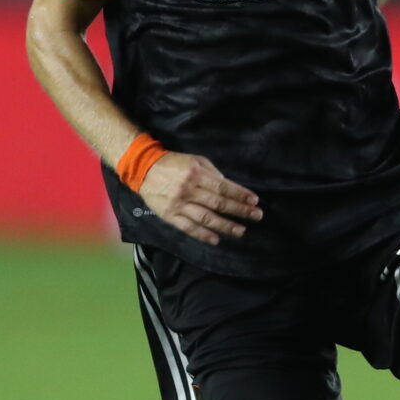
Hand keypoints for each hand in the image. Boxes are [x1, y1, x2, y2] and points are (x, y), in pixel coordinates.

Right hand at [138, 152, 261, 245]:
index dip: (240, 195)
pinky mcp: (169, 216)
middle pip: (218, 203)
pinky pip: (188, 228)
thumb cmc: (173, 163)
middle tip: (257, 216)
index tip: (255, 201)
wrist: (143, 169)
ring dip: (225, 226)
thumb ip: (212, 172)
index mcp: (196, 174)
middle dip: (240, 210)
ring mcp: (179, 205)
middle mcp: (189, 190)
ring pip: (206, 218)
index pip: (223, 187)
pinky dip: (203, 235)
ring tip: (241, 231)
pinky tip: (216, 240)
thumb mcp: (194, 160)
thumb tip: (228, 186)